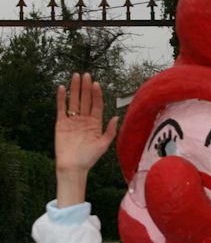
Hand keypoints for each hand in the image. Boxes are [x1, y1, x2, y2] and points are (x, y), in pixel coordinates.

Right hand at [55, 73, 117, 206]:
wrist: (73, 167)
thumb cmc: (89, 158)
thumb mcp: (103, 145)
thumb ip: (109, 131)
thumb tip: (116, 117)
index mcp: (95, 124)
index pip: (96, 105)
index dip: (96, 94)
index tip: (96, 84)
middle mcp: (84, 120)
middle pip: (85, 100)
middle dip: (86, 87)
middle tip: (86, 75)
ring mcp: (73, 121)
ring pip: (74, 101)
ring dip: (75, 89)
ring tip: (76, 76)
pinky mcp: (61, 123)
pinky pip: (61, 108)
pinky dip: (61, 98)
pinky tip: (62, 88)